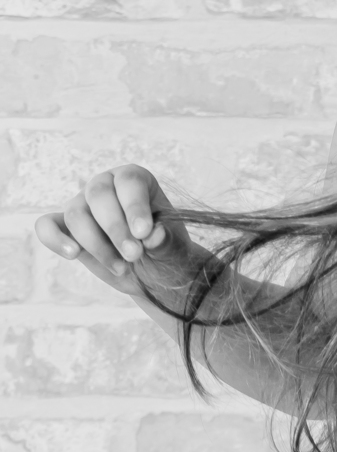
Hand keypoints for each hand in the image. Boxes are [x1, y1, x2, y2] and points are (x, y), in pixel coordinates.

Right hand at [34, 164, 193, 298]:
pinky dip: (55, 239)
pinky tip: (73, 254)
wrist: (153, 272)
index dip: (135, 206)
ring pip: (77, 214)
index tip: (144, 233)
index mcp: (136, 179)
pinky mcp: (65, 228)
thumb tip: (154, 234)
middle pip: (99, 195)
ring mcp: (82, 205)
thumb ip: (165, 240)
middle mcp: (106, 185)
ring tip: (121, 267)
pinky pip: (47, 226)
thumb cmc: (165, 251)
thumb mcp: (174, 247)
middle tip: (134, 254)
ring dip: (97, 244)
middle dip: (116, 228)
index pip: (129, 181)